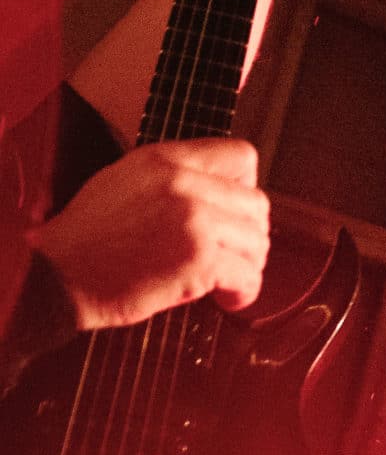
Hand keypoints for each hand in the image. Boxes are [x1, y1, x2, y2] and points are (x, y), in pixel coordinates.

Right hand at [32, 140, 271, 328]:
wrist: (60, 274)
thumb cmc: (89, 237)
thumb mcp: (125, 180)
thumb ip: (174, 178)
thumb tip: (221, 190)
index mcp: (165, 159)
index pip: (242, 155)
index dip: (247, 186)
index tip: (235, 211)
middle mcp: (184, 183)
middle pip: (257, 204)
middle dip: (249, 235)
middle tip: (231, 255)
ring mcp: (194, 220)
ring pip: (257, 242)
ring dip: (247, 266)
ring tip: (224, 280)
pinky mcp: (199, 259)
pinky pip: (248, 277)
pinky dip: (242, 293)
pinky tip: (225, 299)